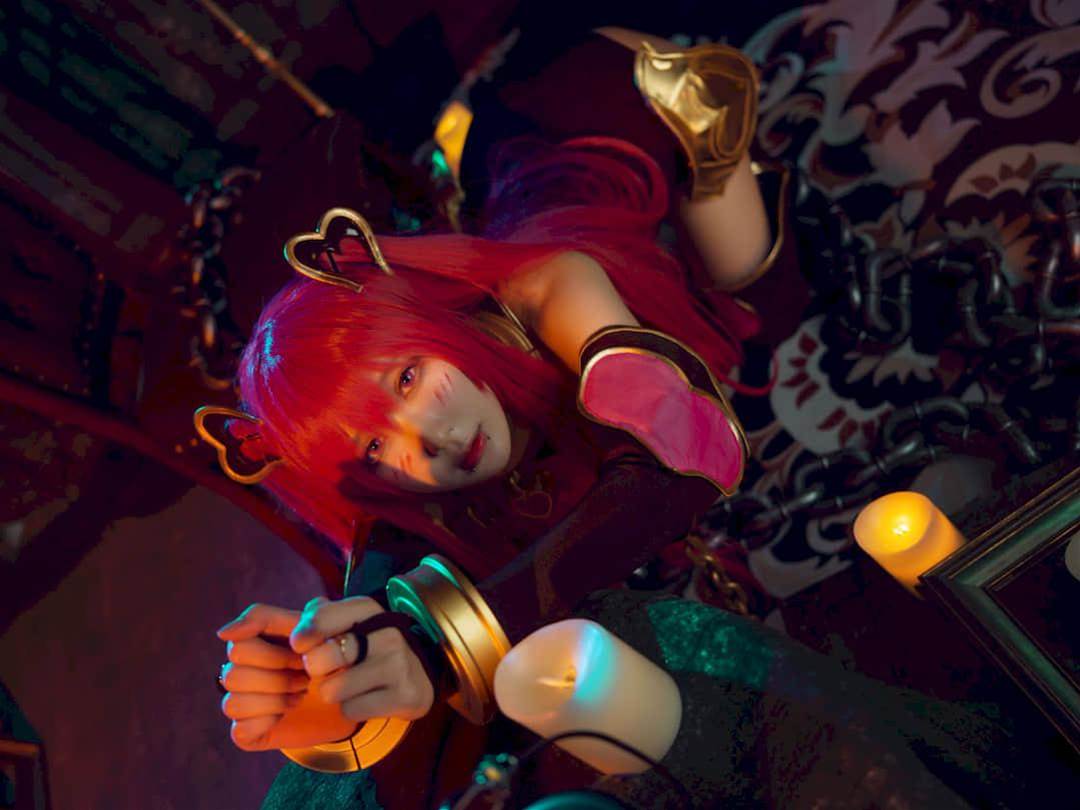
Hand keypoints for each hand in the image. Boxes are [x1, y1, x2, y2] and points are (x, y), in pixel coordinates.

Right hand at [216, 602, 356, 750]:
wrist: (350, 696)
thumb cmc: (329, 655)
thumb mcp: (316, 626)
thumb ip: (270, 617)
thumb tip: (224, 634)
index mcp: (250, 639)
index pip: (237, 642)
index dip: (274, 652)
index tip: (300, 652)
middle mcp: (237, 669)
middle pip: (235, 673)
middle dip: (279, 674)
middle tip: (306, 674)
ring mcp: (239, 700)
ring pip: (234, 702)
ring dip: (276, 698)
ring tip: (301, 692)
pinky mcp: (245, 731)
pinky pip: (241, 728)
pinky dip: (269, 721)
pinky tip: (287, 713)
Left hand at [291, 596, 434, 722]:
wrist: (417, 674)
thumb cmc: (369, 645)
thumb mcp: (349, 621)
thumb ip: (319, 617)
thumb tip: (299, 634)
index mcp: (370, 609)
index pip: (321, 618)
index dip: (302, 635)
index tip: (300, 645)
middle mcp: (388, 632)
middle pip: (324, 657)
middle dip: (315, 669)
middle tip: (326, 669)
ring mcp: (399, 665)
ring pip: (334, 690)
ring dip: (333, 692)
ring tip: (349, 684)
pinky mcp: (404, 696)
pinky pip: (351, 710)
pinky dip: (351, 709)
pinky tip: (366, 698)